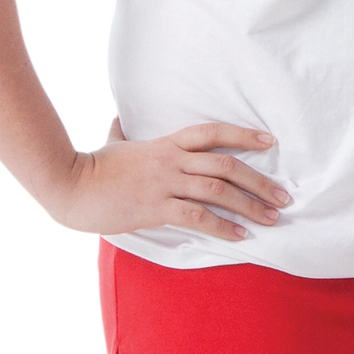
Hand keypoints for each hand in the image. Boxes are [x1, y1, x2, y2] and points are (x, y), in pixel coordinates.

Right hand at [48, 119, 287, 241]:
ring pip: (218, 190)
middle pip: (226, 165)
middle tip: (283, 197)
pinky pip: (197, 216)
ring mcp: (164, 184)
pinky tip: (239, 235)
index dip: (244, 135)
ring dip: (249, 205)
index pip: (213, 133)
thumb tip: (119, 118)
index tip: (271, 142)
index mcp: (166, 143)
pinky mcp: (155, 208)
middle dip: (260, 181)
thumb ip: (123, 130)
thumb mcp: (114, 142)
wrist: (70, 187)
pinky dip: (222, 226)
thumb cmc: (93, 166)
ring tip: (270, 218)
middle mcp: (171, 160)